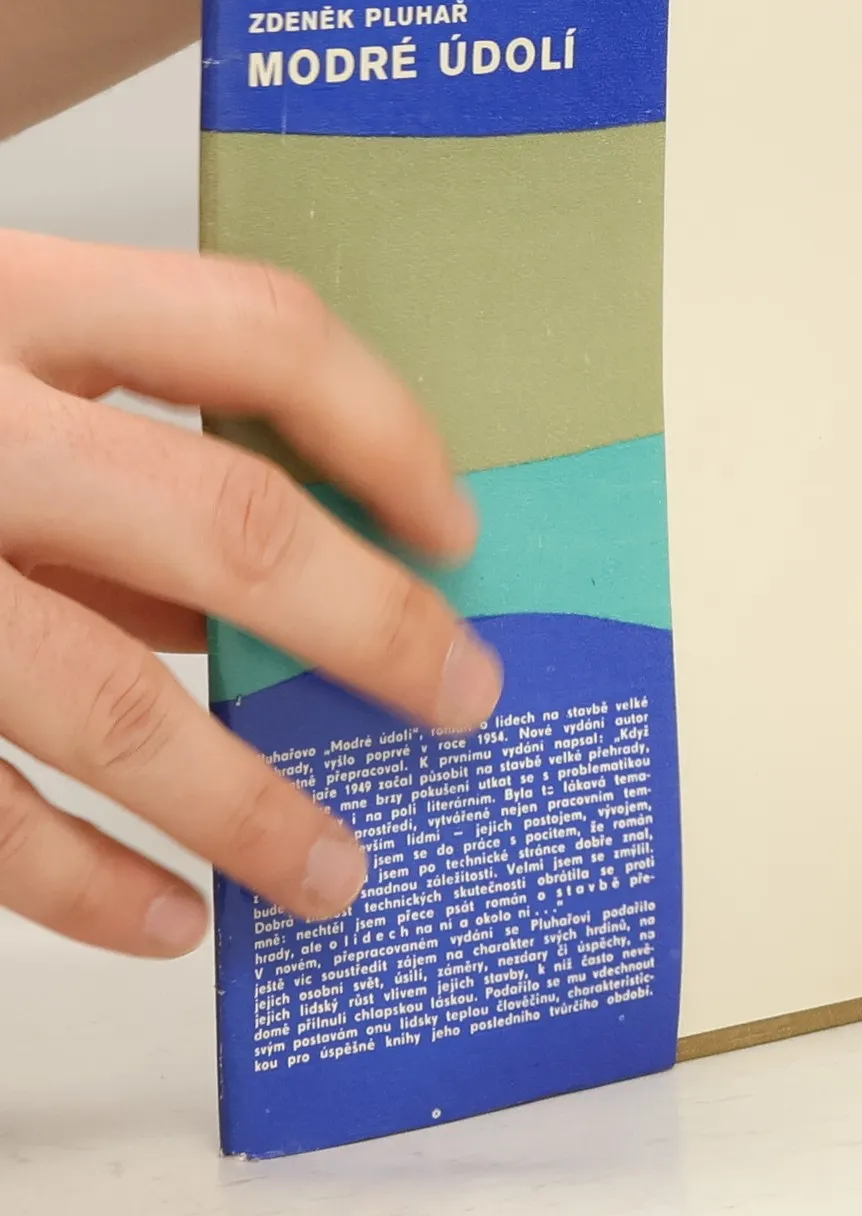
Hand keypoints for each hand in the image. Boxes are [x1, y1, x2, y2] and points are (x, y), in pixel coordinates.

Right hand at [0, 233, 501, 956]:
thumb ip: (109, 427)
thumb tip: (298, 563)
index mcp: (7, 297)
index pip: (258, 334)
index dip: (385, 429)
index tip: (458, 522)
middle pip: (224, 526)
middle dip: (372, 627)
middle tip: (463, 697)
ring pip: (110, 702)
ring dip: (245, 804)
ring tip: (334, 872)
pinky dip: (81, 883)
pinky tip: (165, 919)